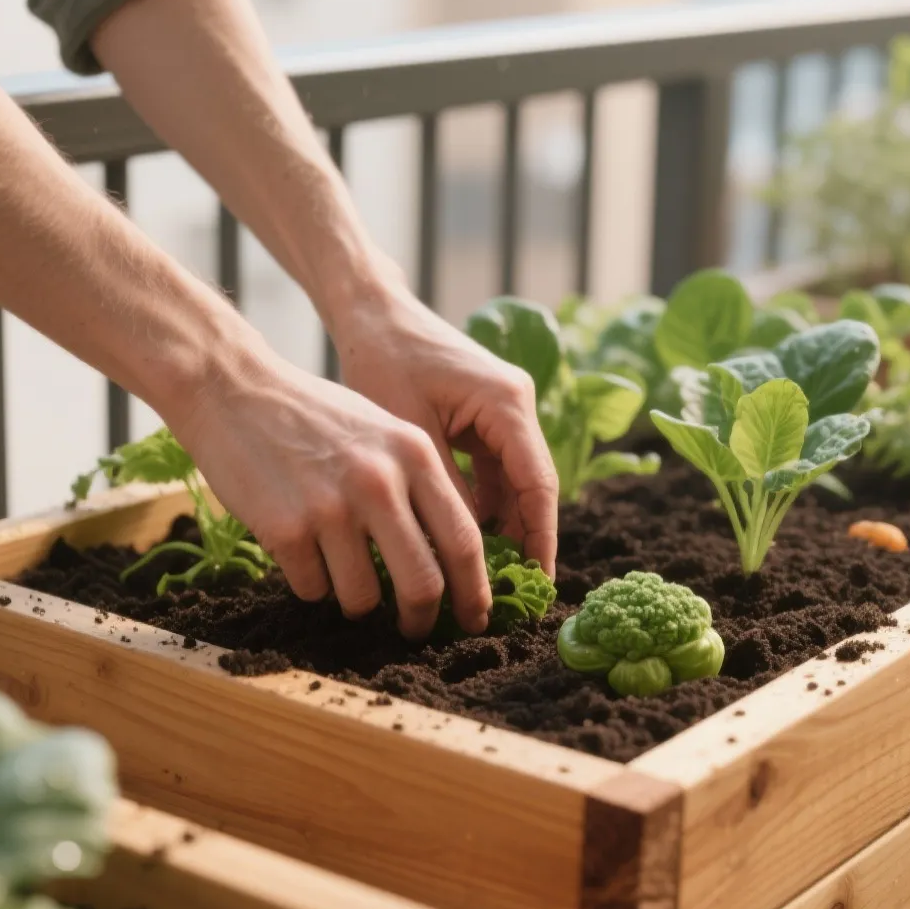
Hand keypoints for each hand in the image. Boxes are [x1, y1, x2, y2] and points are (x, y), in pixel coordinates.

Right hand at [169, 348, 492, 639]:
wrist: (234, 389)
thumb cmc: (313, 416)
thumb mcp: (382, 432)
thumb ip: (418, 484)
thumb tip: (449, 559)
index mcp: (414, 455)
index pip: (464, 539)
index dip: (473, 590)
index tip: (473, 617)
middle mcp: (379, 482)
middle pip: (423, 584)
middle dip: (421, 619)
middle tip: (414, 630)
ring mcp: (331, 507)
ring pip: (363, 597)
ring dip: (355, 601)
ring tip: (337, 569)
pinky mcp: (286, 529)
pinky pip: (312, 589)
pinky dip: (309, 582)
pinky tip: (296, 547)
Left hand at [326, 283, 560, 573]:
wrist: (369, 314)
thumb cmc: (382, 362)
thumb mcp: (410, 436)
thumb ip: (443, 491)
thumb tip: (460, 554)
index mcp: (507, 403)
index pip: (538, 485)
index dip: (540, 540)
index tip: (538, 586)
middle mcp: (515, 405)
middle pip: (532, 487)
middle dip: (524, 541)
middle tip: (513, 594)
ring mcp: (501, 410)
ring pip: (513, 482)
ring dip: (501, 526)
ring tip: (487, 579)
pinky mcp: (482, 416)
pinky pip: (492, 470)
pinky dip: (481, 504)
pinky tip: (462, 542)